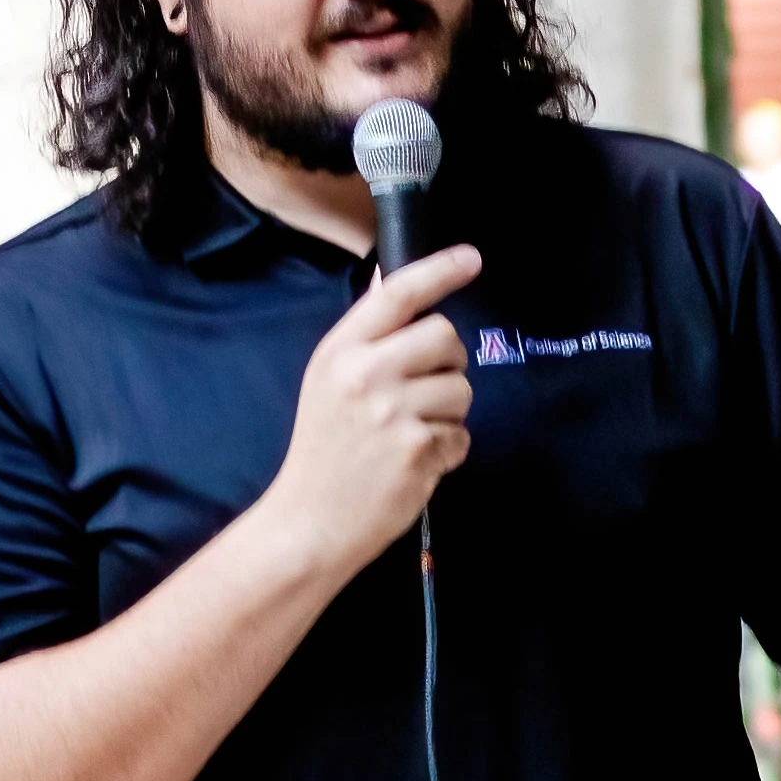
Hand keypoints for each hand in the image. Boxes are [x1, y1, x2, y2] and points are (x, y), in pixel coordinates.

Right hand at [262, 243, 481, 583]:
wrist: (310, 522)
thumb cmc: (323, 450)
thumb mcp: (328, 382)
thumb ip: (365, 338)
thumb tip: (395, 282)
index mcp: (340, 351)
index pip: (398, 294)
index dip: (440, 270)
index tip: (471, 258)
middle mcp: (365, 374)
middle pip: (445, 336)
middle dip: (450, 361)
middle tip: (430, 387)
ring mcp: (393, 413)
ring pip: (461, 389)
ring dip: (450, 413)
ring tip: (413, 434)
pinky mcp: (418, 450)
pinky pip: (462, 435)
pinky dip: (448, 451)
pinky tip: (416, 462)